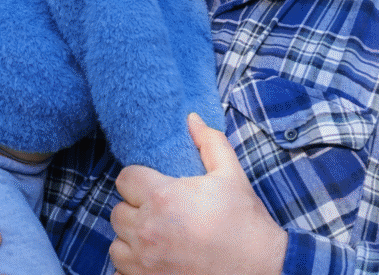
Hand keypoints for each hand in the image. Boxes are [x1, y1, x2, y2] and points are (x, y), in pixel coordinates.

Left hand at [109, 114, 287, 274]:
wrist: (261, 269)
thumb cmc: (245, 223)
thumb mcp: (231, 175)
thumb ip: (209, 142)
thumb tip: (192, 119)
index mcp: (163, 198)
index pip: (125, 179)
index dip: (139, 180)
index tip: (155, 187)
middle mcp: (147, 231)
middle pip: (118, 211)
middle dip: (136, 209)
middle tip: (160, 213)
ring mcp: (144, 263)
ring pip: (117, 244)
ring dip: (131, 239)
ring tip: (157, 237)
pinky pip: (121, 271)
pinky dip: (133, 266)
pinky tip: (156, 259)